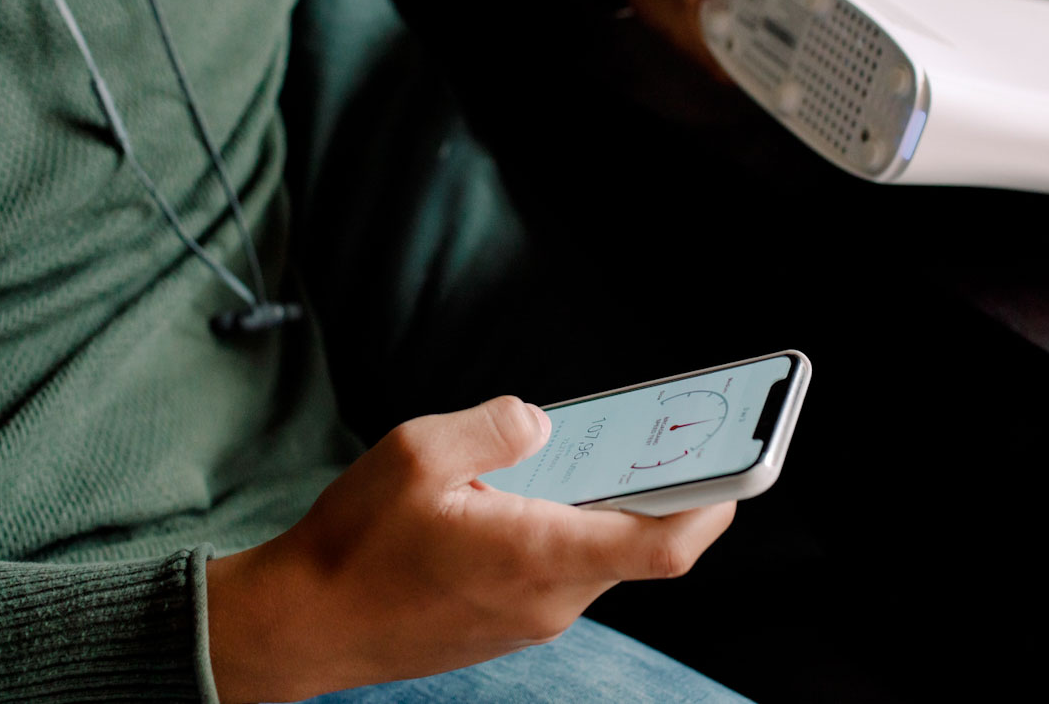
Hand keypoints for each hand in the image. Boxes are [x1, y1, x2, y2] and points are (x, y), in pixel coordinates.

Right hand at [205, 396, 734, 702]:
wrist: (304, 625)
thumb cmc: (355, 541)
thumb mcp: (418, 452)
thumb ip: (494, 426)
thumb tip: (543, 423)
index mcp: (540, 554)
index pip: (664, 543)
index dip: (715, 503)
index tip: (745, 463)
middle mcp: (548, 598)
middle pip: (635, 544)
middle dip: (653, 488)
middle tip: (656, 431)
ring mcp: (527, 619)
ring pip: (595, 557)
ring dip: (601, 508)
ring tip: (580, 452)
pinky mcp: (504, 625)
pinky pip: (558, 572)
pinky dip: (564, 530)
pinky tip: (523, 495)